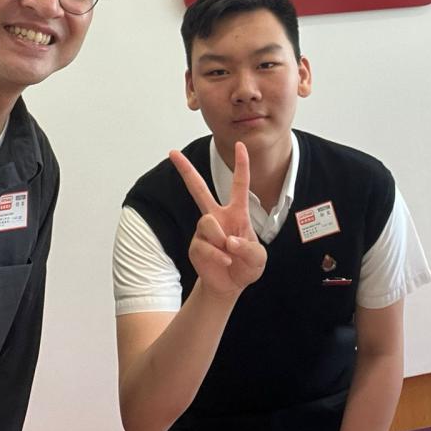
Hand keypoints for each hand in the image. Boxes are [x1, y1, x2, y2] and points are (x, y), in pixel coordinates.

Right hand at [169, 141, 267, 298]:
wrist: (231, 285)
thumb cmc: (247, 266)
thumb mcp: (258, 258)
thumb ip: (248, 248)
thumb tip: (228, 240)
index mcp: (237, 212)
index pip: (240, 184)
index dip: (241, 164)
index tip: (240, 145)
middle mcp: (218, 216)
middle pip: (199, 189)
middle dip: (185, 170)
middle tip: (172, 153)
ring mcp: (205, 230)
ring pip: (207, 222)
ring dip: (221, 240)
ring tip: (229, 253)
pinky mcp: (196, 245)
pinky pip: (205, 245)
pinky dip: (217, 255)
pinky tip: (224, 261)